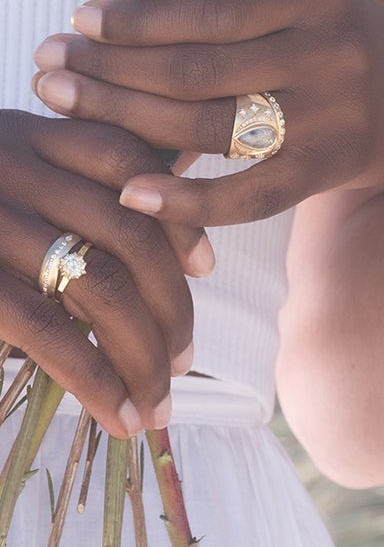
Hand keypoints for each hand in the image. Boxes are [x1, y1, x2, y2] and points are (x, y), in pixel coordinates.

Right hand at [0, 111, 203, 436]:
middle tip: (183, 357)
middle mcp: (9, 166)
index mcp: (18, 134)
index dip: (175, 214)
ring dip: (145, 349)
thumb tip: (145, 233)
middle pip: (130, 228)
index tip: (202, 267)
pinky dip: (98, 376)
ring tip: (158, 399)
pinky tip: (119, 412)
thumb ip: (46, 184)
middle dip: (170, 300)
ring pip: (101, 282)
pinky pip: (50, 329)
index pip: (127, 157)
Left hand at [32, 0, 383, 227]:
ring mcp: (333, 117)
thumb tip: (126, 30)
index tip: (81, 21)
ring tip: (67, 108)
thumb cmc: (352, 43)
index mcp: (320, 1)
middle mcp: (330, 55)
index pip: (212, 12)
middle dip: (113, 70)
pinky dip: (188, 198)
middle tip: (51, 68)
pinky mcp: (330, 169)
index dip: (141, 20)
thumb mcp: (315, 7)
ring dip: (126, 121)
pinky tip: (132, 192)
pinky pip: (249, 193)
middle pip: (199, 70)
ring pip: (210, 126)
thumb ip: (245, 16)